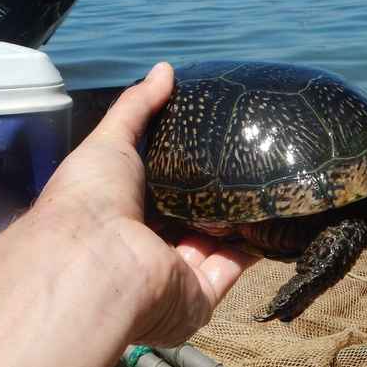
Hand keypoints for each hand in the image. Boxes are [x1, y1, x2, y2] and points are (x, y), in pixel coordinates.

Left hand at [29, 62, 256, 345]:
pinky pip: (232, 269)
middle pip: (187, 219)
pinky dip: (252, 245)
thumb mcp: (110, 141)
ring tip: (270, 180)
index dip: (180, 170)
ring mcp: (171, 275)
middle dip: (213, 195)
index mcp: (119, 214)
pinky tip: (275, 214)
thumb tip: (165, 69)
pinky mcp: (198, 297)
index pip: (155, 192)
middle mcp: (145, 248)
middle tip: (247, 161)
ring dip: (238, 217)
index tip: (209, 145)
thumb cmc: (92, 198)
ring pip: (214, 243)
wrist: (96, 260)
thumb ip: (137, 108)